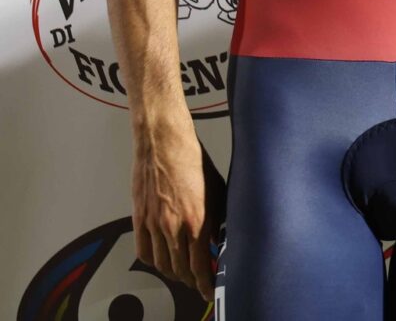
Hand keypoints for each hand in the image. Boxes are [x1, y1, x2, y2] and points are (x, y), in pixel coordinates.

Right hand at [132, 116, 216, 298]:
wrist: (163, 142)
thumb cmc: (193, 161)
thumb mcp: (218, 190)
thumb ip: (219, 218)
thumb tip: (219, 240)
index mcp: (197, 219)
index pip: (199, 265)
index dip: (204, 283)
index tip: (209, 291)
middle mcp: (173, 225)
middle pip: (179, 269)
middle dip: (191, 281)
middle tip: (198, 283)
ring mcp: (153, 223)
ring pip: (161, 263)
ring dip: (173, 273)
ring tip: (182, 275)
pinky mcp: (139, 217)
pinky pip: (143, 250)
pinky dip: (153, 261)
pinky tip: (161, 262)